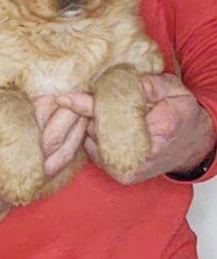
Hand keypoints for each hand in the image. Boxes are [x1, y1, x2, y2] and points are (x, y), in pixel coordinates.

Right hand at [0, 96, 87, 239]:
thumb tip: (1, 108)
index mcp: (3, 162)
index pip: (34, 127)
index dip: (48, 104)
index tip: (58, 82)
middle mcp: (22, 175)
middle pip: (56, 139)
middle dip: (70, 111)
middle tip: (81, 86)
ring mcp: (29, 183)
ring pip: (64, 153)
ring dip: (77, 128)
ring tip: (85, 104)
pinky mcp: (30, 187)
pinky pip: (60, 165)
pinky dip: (73, 146)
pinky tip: (76, 131)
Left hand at [65, 74, 215, 184]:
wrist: (191, 145)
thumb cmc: (181, 113)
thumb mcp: (172, 89)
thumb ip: (147, 84)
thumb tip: (117, 81)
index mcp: (160, 128)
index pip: (114, 116)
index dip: (88, 105)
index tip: (66, 98)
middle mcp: (142, 155)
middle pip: (99, 130)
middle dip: (92, 113)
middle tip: (94, 100)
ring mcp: (130, 169)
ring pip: (93, 141)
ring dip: (93, 126)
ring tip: (106, 116)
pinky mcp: (122, 176)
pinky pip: (95, 152)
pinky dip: (95, 138)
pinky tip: (107, 129)